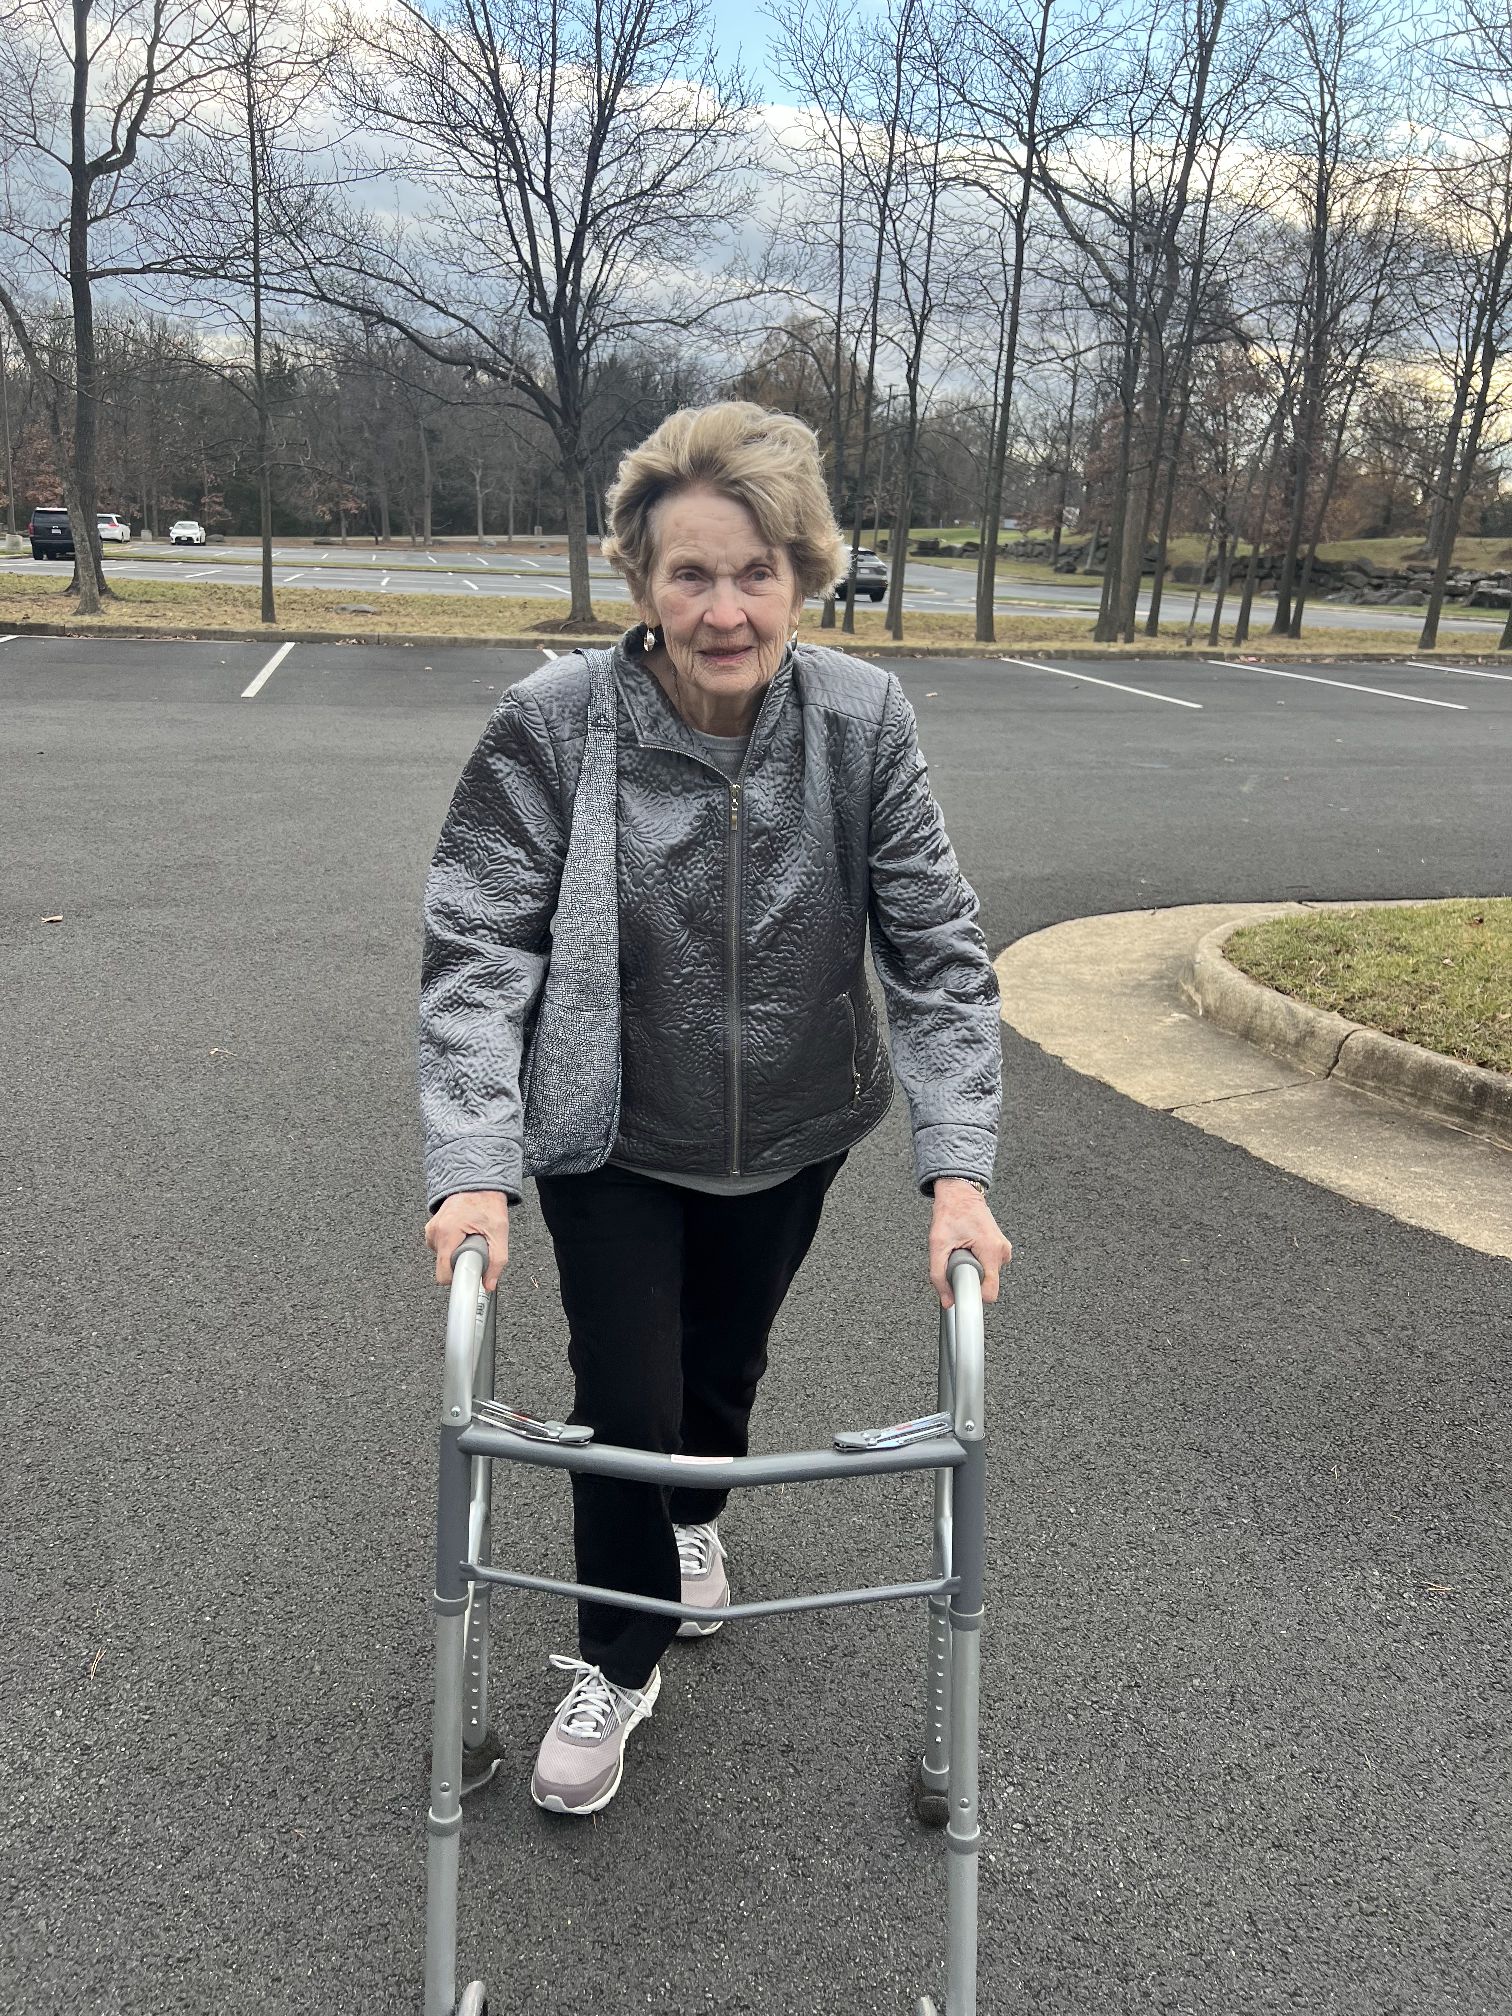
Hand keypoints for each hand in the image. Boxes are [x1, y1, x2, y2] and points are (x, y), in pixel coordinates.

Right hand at [425, 1189, 510, 1291]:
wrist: (479, 1182)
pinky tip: (463, 1234)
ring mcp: (431, 1228)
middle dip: (460, 1262)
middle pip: (443, 1265)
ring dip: (456, 1253)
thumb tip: (488, 1284)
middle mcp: (435, 1231)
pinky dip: (452, 1245)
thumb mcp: (499, 1233)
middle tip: (475, 1247)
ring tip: (470, 1237)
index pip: (442, 1274)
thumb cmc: (487, 1203)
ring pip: (441, 1257)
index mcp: (447, 1233)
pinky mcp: (432, 1227)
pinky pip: (440, 1247)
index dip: (457, 1279)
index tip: (469, 1276)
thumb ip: (496, 1262)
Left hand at [928, 1178, 1010, 1309]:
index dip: (973, 1296)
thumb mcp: (937, 1245)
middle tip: (957, 1257)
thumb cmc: (950, 1213)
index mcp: (992, 1250)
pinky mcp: (1000, 1248)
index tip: (961, 1290)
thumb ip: (938, 1275)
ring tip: (963, 1249)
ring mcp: (1003, 1250)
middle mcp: (1002, 1251)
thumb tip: (947, 1301)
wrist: (959, 1193)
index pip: (990, 1293)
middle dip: (969, 1276)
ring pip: (987, 1275)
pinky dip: (977, 1262)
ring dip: (972, 1268)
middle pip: (986, 1284)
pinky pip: (988, 1267)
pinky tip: (969, 1248)